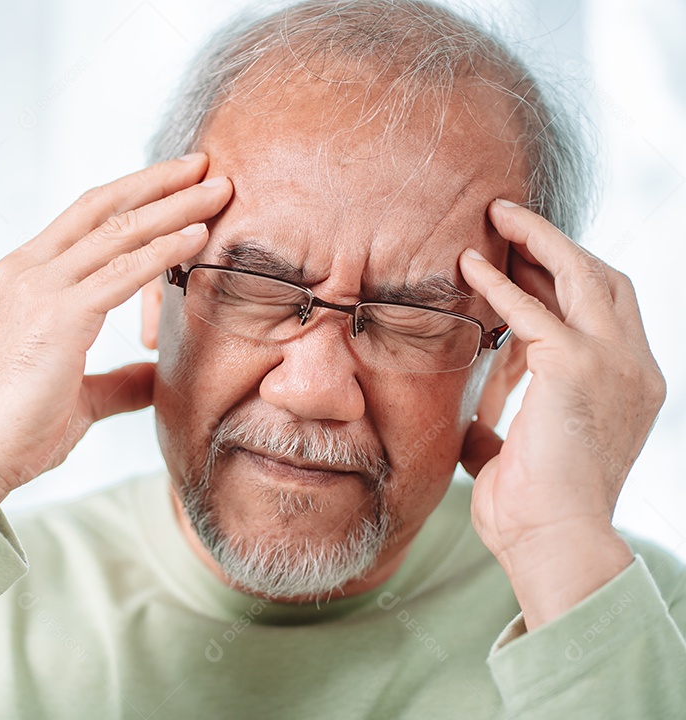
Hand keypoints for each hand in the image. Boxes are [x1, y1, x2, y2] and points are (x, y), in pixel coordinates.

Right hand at [0, 154, 231, 514]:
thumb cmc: (19, 427)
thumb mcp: (80, 394)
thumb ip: (118, 380)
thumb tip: (155, 377)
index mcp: (23, 278)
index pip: (85, 217)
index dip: (134, 193)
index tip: (178, 181)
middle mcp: (26, 270)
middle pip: (103, 207)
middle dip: (158, 182)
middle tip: (206, 164)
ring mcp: (38, 288)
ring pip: (118, 231)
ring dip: (174, 206)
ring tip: (219, 189)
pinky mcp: (57, 316)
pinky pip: (122, 272)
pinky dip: (164, 250)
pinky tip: (198, 236)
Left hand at [458, 199, 664, 629]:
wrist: (553, 543)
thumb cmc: (534, 512)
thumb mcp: (523, 455)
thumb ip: (505, 428)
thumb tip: (474, 422)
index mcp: (632, 386)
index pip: (607, 310)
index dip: (566, 277)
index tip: (522, 258)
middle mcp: (634, 367)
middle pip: (603, 279)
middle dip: (556, 244)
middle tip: (508, 218)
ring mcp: (612, 363)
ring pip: (580, 274)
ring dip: (536, 240)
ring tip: (495, 216)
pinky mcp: (575, 366)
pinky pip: (530, 309)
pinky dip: (498, 283)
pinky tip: (468, 265)